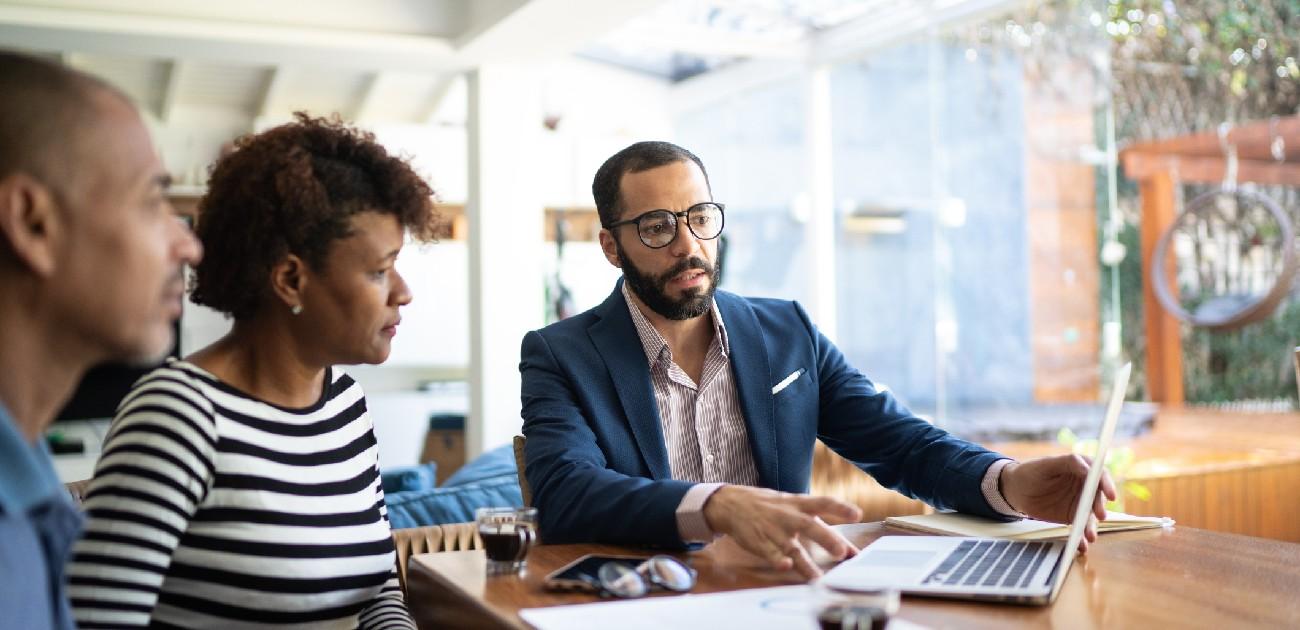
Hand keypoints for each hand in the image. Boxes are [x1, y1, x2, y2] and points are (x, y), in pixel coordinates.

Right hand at [702, 485, 861, 579]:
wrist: (732, 504)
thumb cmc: (770, 507)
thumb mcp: (794, 507)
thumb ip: (821, 527)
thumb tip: (849, 549)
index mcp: (798, 504)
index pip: (823, 502)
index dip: (840, 508)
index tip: (857, 514)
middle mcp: (788, 516)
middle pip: (810, 526)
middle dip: (826, 538)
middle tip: (840, 552)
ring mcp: (774, 530)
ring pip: (792, 547)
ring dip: (805, 563)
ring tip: (817, 577)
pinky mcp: (760, 543)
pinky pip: (770, 553)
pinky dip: (778, 560)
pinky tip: (785, 566)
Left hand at [999, 455, 1116, 552]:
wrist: (1016, 490)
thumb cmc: (1031, 472)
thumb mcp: (1047, 464)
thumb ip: (1068, 462)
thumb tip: (1088, 468)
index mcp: (1081, 469)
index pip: (1099, 476)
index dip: (1107, 485)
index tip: (1111, 496)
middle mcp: (1085, 487)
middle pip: (1098, 498)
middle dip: (1100, 507)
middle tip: (1100, 516)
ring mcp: (1080, 504)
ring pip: (1091, 516)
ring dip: (1092, 526)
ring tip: (1090, 536)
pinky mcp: (1073, 518)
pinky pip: (1080, 528)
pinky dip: (1081, 538)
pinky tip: (1081, 546)